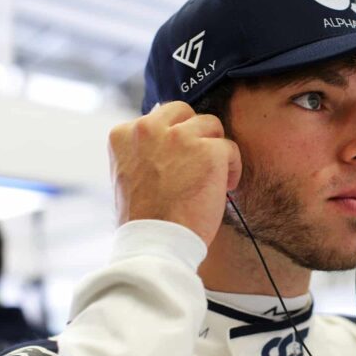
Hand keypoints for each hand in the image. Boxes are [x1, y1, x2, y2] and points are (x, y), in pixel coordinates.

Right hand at [108, 102, 241, 244]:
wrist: (155, 243)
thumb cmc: (144, 219)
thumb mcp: (128, 175)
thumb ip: (143, 151)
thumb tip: (167, 137)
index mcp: (123, 134)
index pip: (157, 118)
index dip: (171, 139)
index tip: (176, 161)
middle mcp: (149, 128)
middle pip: (184, 112)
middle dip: (194, 133)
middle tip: (198, 162)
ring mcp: (180, 137)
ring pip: (210, 125)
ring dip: (214, 149)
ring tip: (211, 176)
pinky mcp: (209, 151)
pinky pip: (230, 148)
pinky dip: (232, 168)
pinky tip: (224, 187)